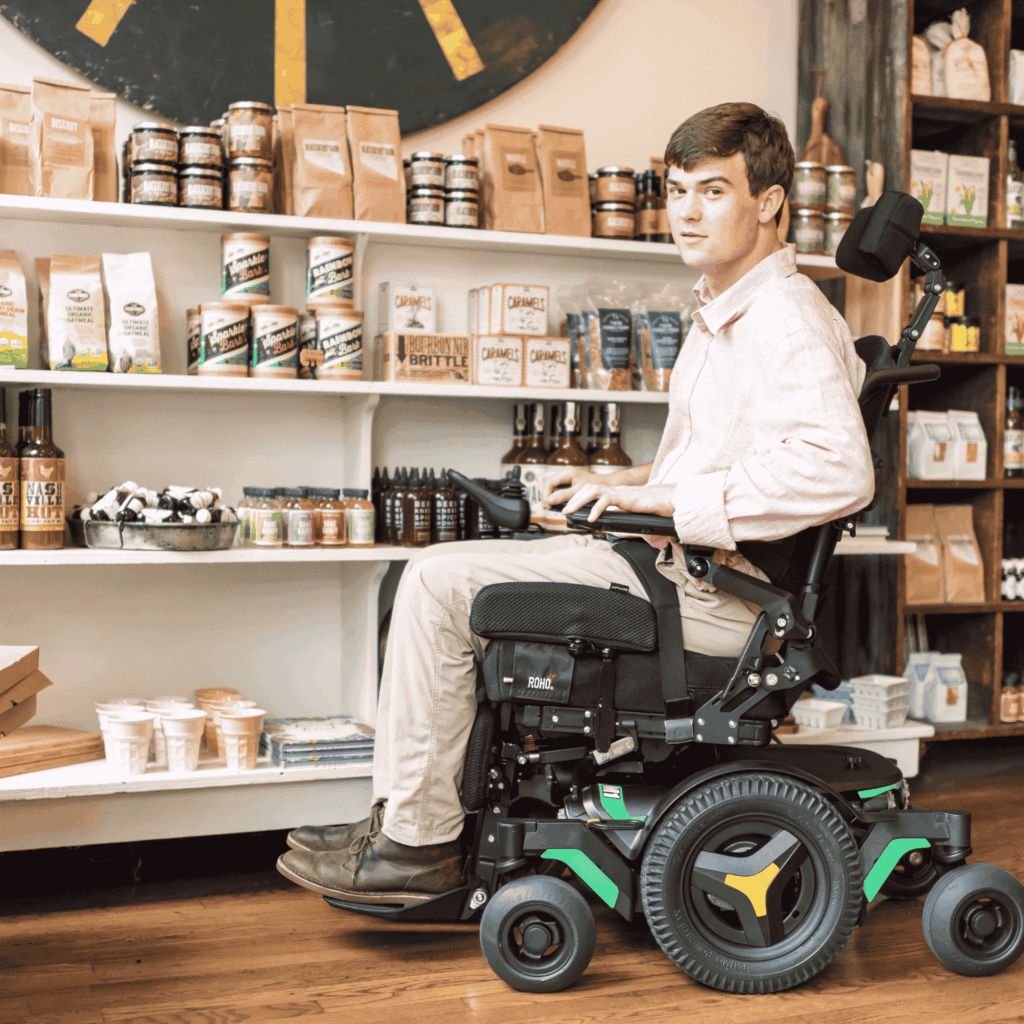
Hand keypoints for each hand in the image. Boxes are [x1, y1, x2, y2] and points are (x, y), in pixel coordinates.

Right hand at [543, 466, 609, 507]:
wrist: (604, 484)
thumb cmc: (594, 486)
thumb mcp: (578, 492)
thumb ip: (563, 495)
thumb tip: (549, 500)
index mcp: (567, 472)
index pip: (548, 482)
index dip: (545, 495)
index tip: (548, 505)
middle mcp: (564, 471)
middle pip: (543, 479)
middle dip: (543, 492)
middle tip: (547, 505)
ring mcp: (563, 474)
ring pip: (545, 481)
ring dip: (545, 492)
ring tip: (549, 503)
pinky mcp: (564, 479)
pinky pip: (551, 483)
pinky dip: (550, 492)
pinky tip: (554, 500)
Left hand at [561, 482, 675, 521]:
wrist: (669, 501)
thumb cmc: (653, 508)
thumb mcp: (631, 515)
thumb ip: (619, 518)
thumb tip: (607, 528)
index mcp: (615, 493)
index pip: (592, 491)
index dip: (578, 498)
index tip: (569, 508)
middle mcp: (616, 490)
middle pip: (588, 488)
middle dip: (573, 499)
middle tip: (563, 511)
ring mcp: (620, 492)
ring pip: (593, 490)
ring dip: (579, 501)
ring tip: (570, 512)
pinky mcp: (626, 497)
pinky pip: (608, 499)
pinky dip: (597, 508)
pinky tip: (591, 519)